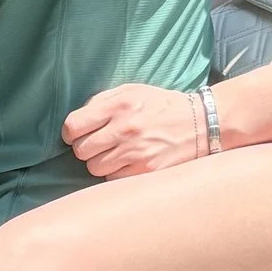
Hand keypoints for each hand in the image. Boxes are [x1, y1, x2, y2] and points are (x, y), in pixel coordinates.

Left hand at [63, 82, 209, 180]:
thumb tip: (76, 121)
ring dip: (100, 162)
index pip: (73, 126)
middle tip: (99, 144)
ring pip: (94, 168)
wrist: (201, 123)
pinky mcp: (146, 171)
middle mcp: (125, 129)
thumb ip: (101, 101)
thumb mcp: (132, 91)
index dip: (70, 133)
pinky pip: (113, 179)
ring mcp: (136, 152)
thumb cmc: (161, 106)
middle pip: (81, 150)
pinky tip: (128, 162)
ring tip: (115, 153)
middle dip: (85, 148)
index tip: (76, 134)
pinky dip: (116, 173)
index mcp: (119, 105)